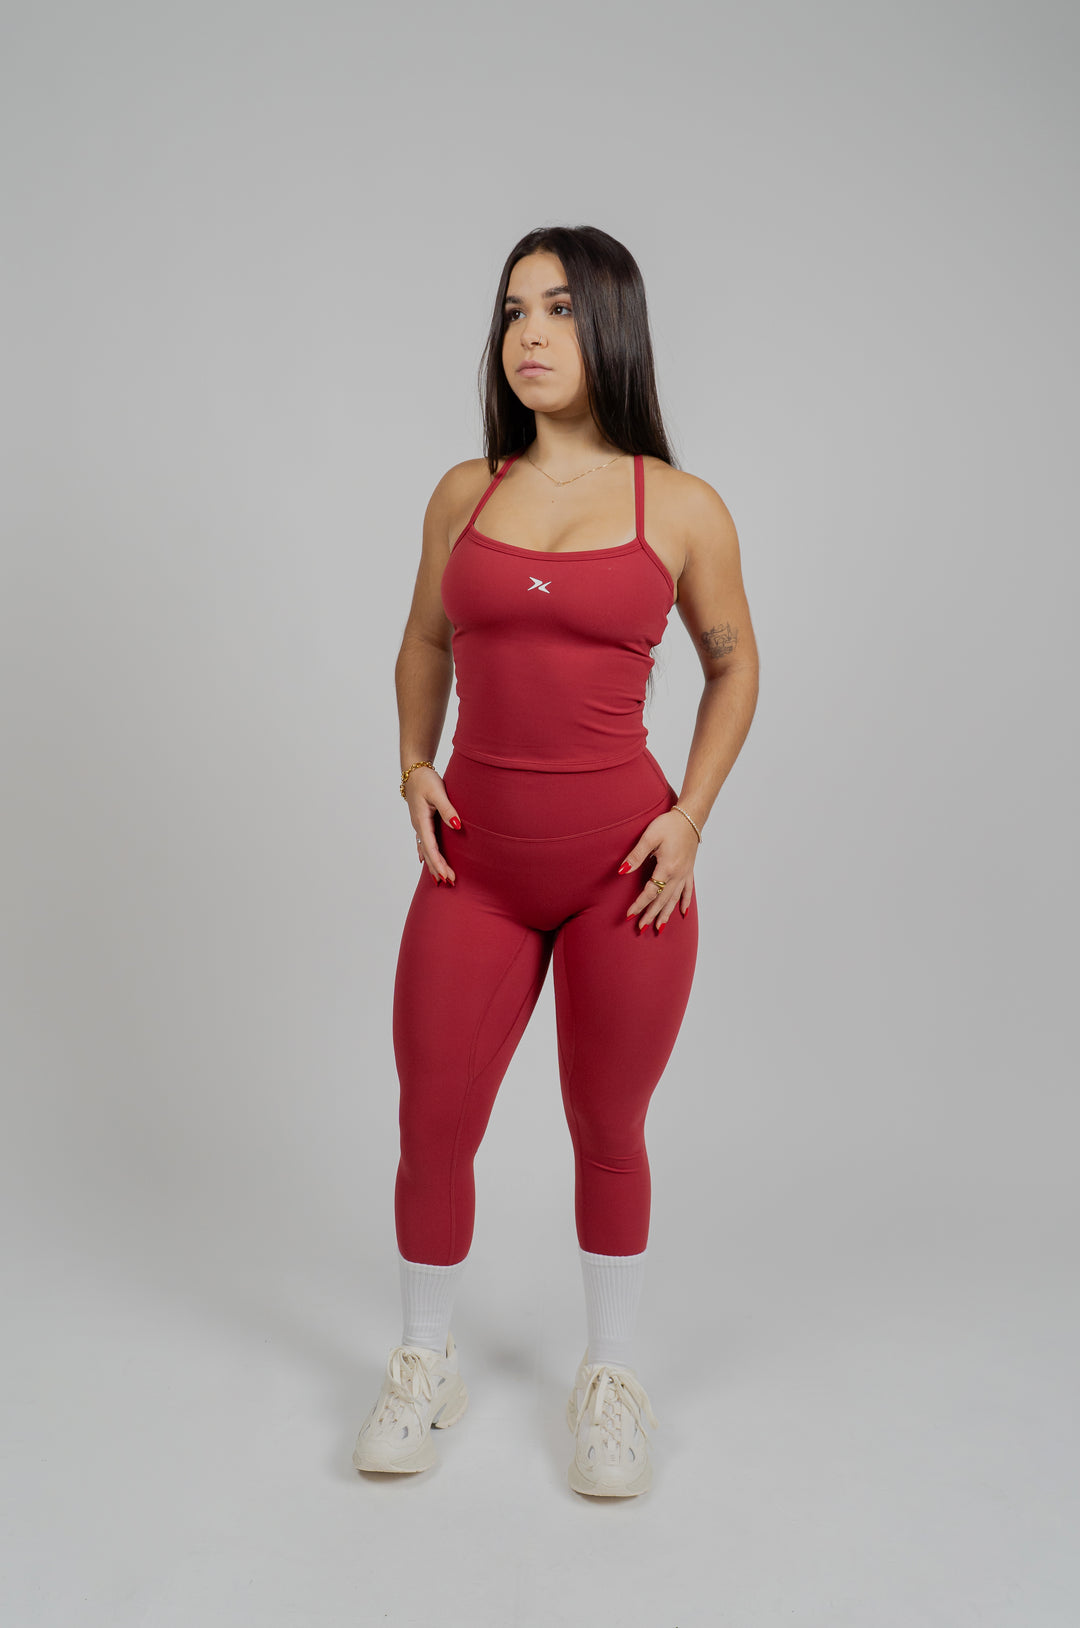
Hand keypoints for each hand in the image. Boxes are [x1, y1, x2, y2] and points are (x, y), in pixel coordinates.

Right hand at [405, 766, 462, 884]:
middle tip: (449, 882)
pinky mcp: (421, 822)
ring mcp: (419, 825)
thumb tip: (457, 826)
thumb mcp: (438, 792)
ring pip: (426, 850)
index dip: (439, 863)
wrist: (413, 771)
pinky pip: (424, 843)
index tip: (446, 876)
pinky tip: (425, 861)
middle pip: (428, 853)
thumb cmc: (426, 780)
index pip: (431, 848)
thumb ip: (448, 809)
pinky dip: (427, 854)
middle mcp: (418, 826)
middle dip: (438, 868)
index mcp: (422, 821)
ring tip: (441, 878)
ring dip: (433, 864)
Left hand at [619, 810, 697, 932]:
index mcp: (667, 868)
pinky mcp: (688, 870)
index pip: (651, 892)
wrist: (690, 817)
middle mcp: (677, 874)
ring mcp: (685, 874)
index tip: (629, 915)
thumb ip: (636, 855)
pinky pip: (687, 891)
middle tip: (641, 928)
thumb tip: (623, 871)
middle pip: (662, 900)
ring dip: (665, 914)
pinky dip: (684, 902)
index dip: (639, 904)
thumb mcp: (650, 837)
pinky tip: (682, 913)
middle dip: (651, 914)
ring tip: (658, 927)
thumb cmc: (669, 824)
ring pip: (674, 899)